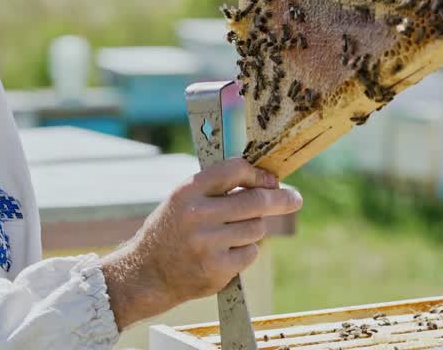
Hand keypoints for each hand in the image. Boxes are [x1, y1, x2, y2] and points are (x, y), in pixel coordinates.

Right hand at [99, 158, 301, 328]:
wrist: (147, 273)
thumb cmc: (173, 230)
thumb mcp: (184, 199)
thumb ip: (218, 188)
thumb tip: (268, 181)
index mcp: (188, 191)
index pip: (235, 170)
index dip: (259, 174)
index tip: (272, 179)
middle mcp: (197, 215)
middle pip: (255, 201)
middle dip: (281, 199)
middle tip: (295, 199)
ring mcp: (207, 243)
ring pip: (256, 228)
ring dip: (255, 229)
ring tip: (234, 233)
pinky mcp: (216, 268)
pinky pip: (250, 252)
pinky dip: (247, 251)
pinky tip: (227, 253)